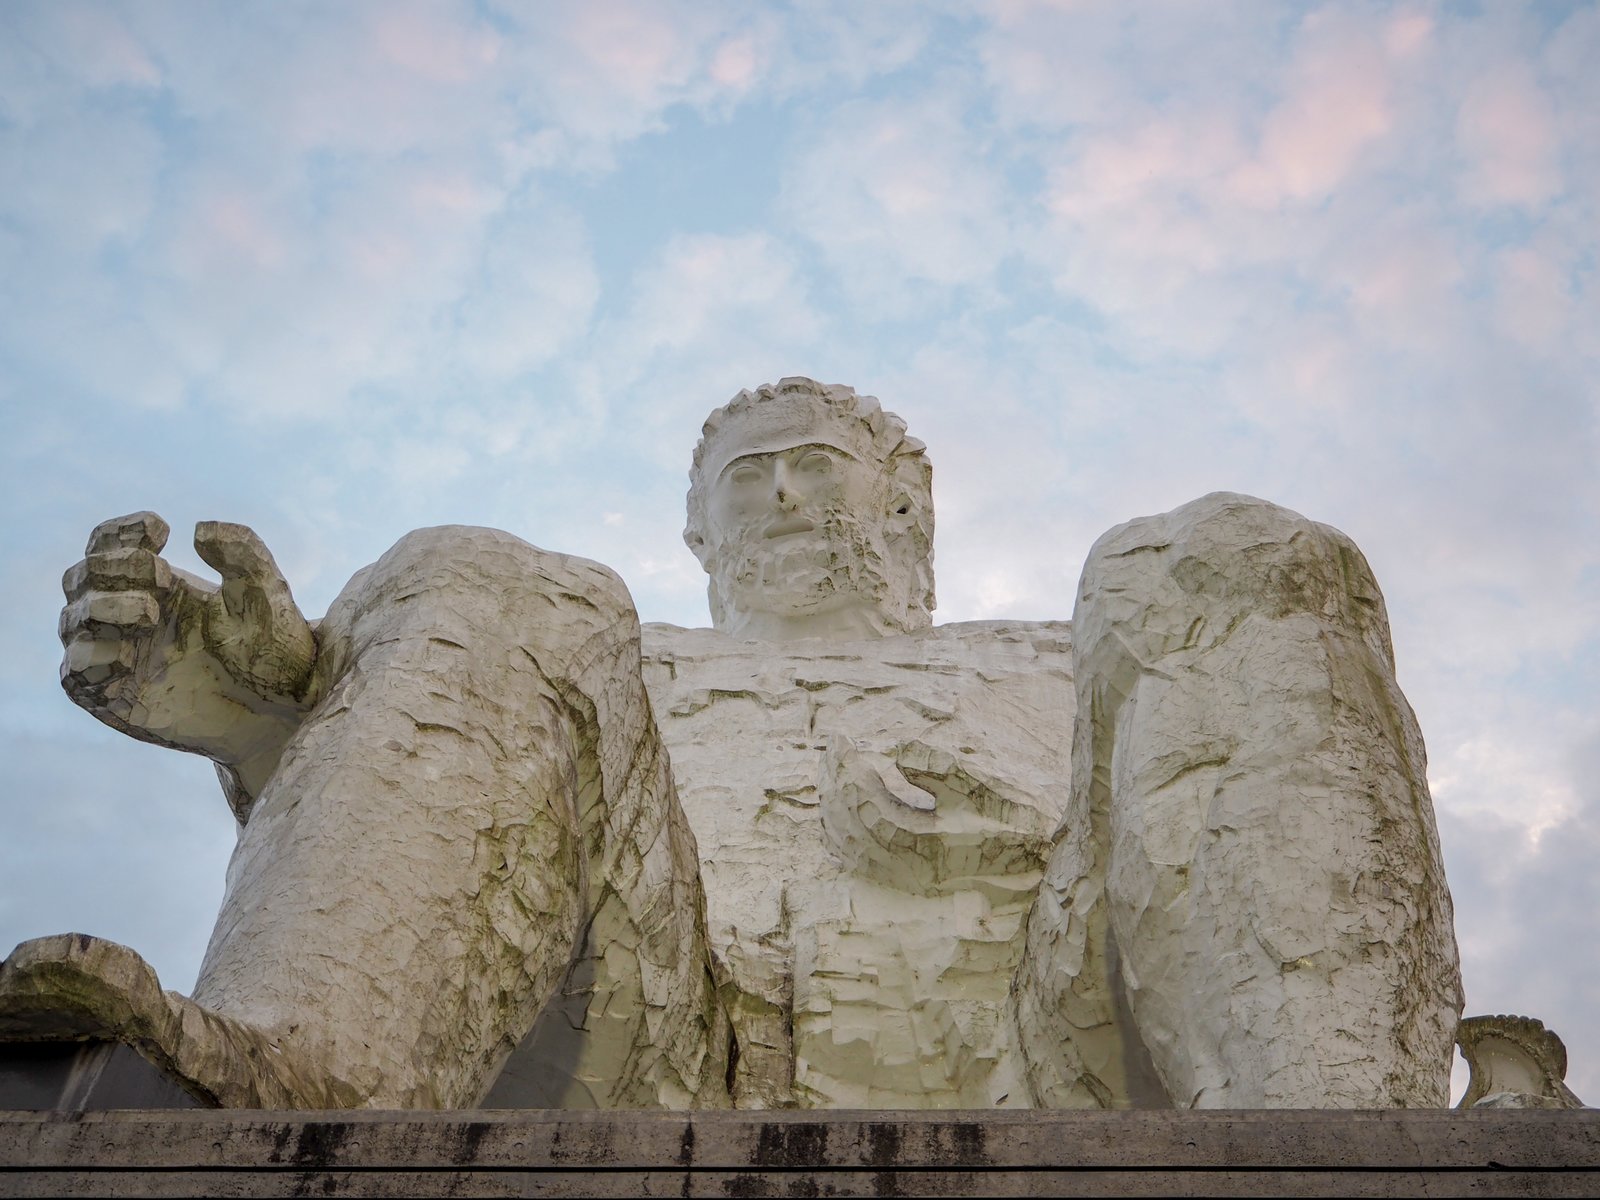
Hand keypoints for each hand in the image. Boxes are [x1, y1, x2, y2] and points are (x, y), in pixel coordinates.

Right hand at [59, 512, 315, 782]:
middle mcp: (131, 614)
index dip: (121, 531)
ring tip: (151, 611)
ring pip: (74, 619)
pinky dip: (89, 656)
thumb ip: (243, 553)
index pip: (111, 544)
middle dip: (112, 566)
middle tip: (161, 574)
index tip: (161, 530)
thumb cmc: (275, 651)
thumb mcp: (266, 595)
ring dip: (102, 606)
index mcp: (161, 583)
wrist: (282, 711)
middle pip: (82, 575)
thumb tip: (200, 529)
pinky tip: (128, 654)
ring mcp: (120, 655)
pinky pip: (76, 673)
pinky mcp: (115, 696)